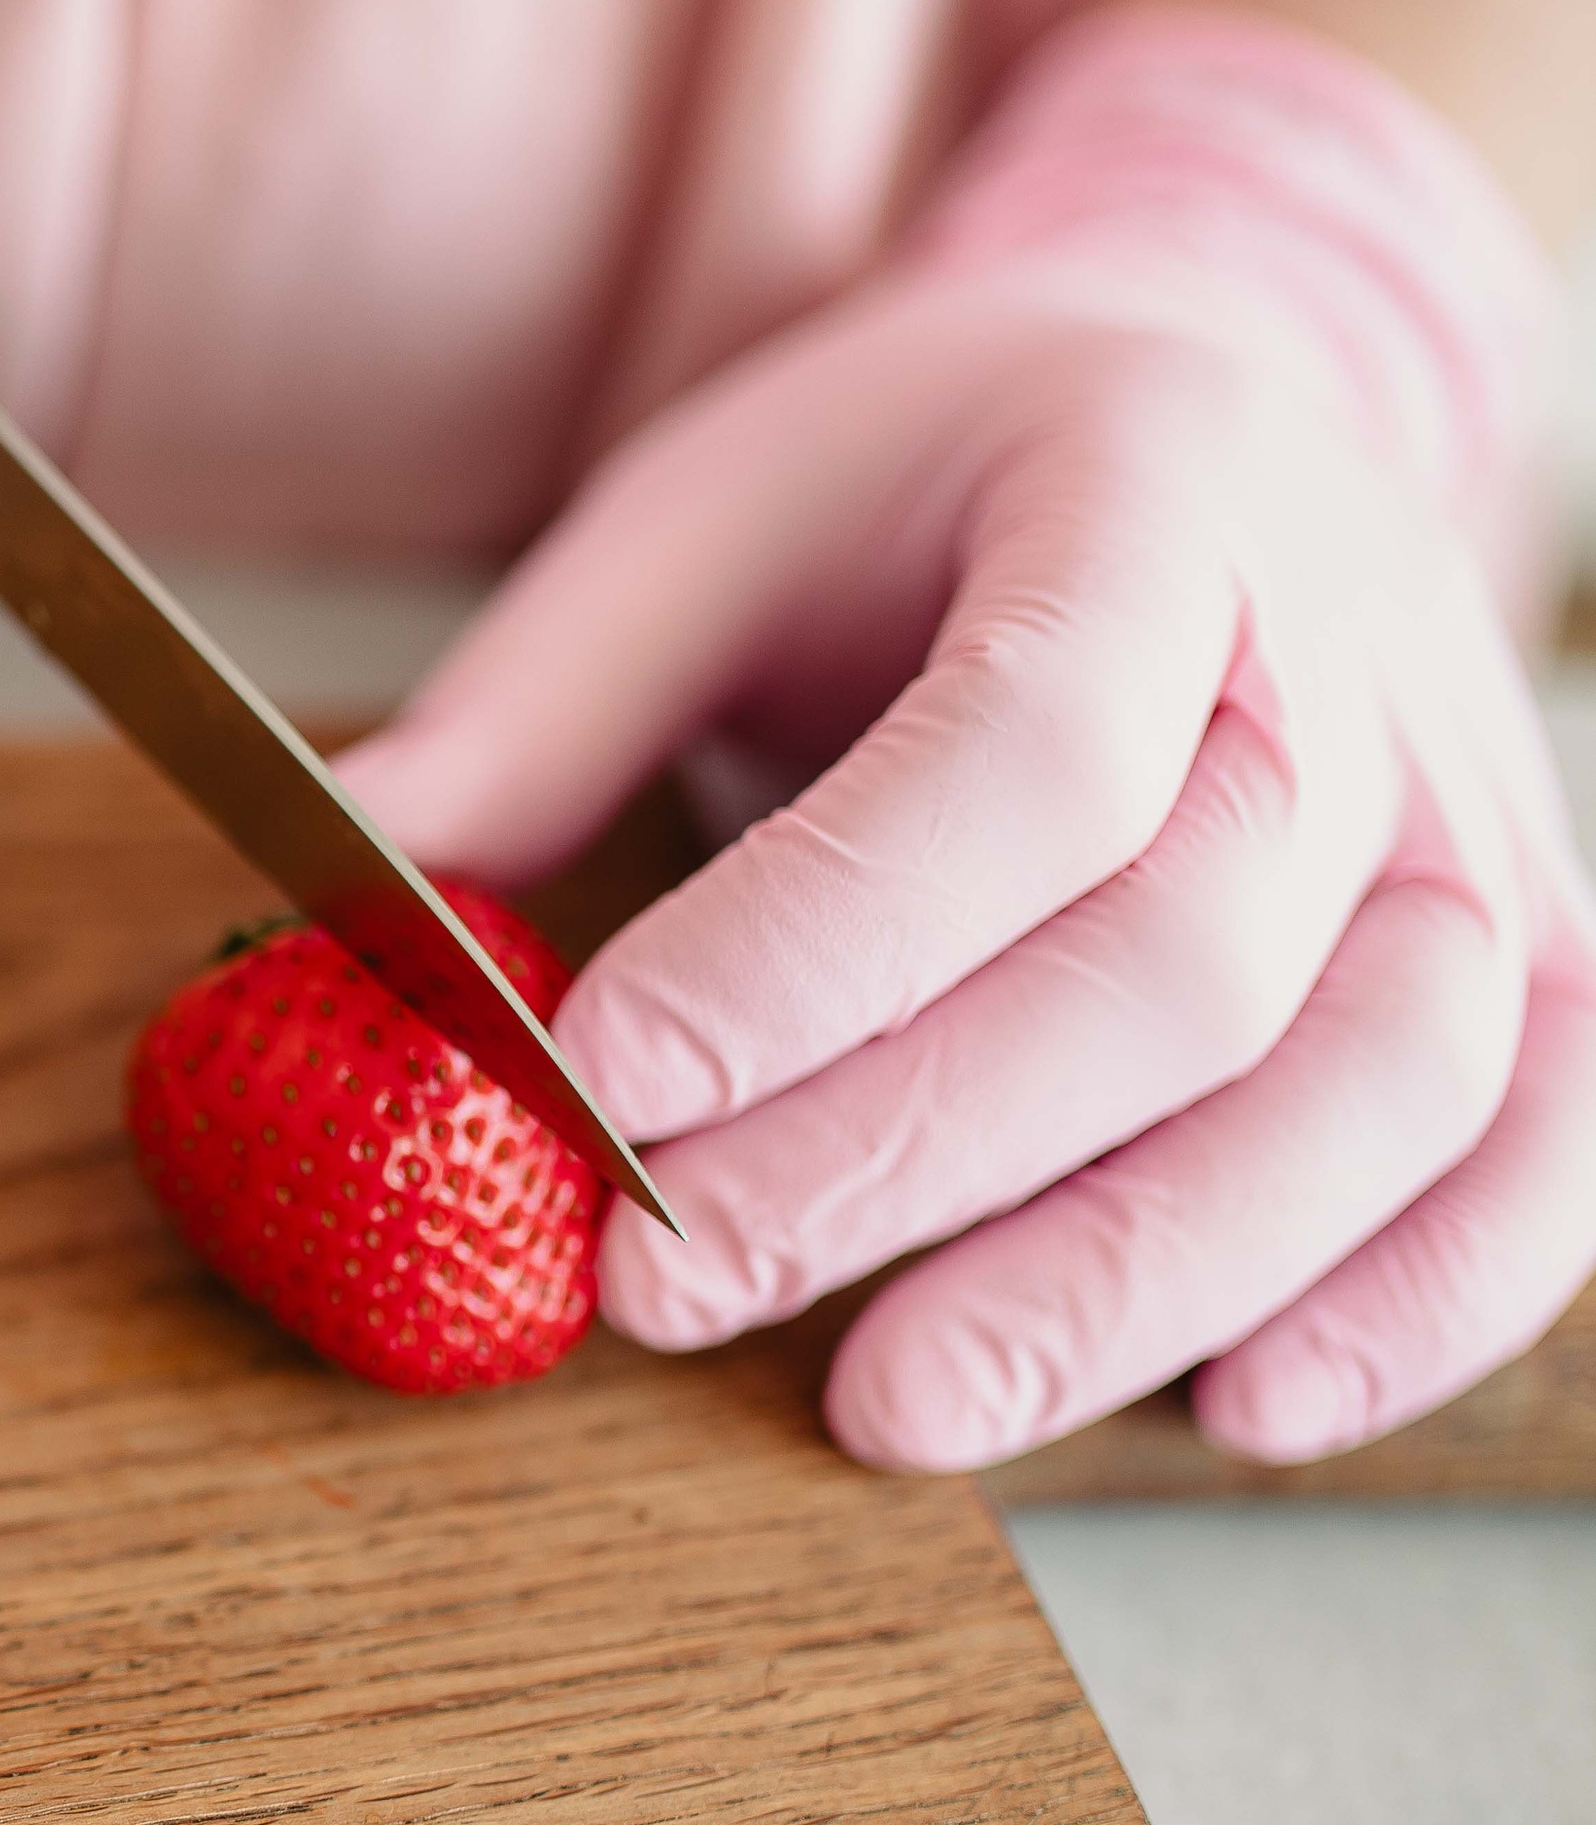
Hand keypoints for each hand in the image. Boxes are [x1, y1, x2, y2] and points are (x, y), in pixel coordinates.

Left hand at [341, 9, 1595, 1472]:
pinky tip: (1240, 1413)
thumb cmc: (931, 486)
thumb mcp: (712, 522)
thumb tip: (348, 888)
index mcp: (1151, 496)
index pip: (1024, 754)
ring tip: (891, 1411)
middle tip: (671, 1287)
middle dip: (902, 1158)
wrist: (1221, 411)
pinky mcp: (1534, 954)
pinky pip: (1535, 1159)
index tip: (610, 1087)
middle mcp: (1353, 664)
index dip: (818, 948)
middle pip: (1176, 962)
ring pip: (1374, 1090)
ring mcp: (1475, 822)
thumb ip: (544, 704)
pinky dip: (1416, 1308)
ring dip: (1129, 1280)